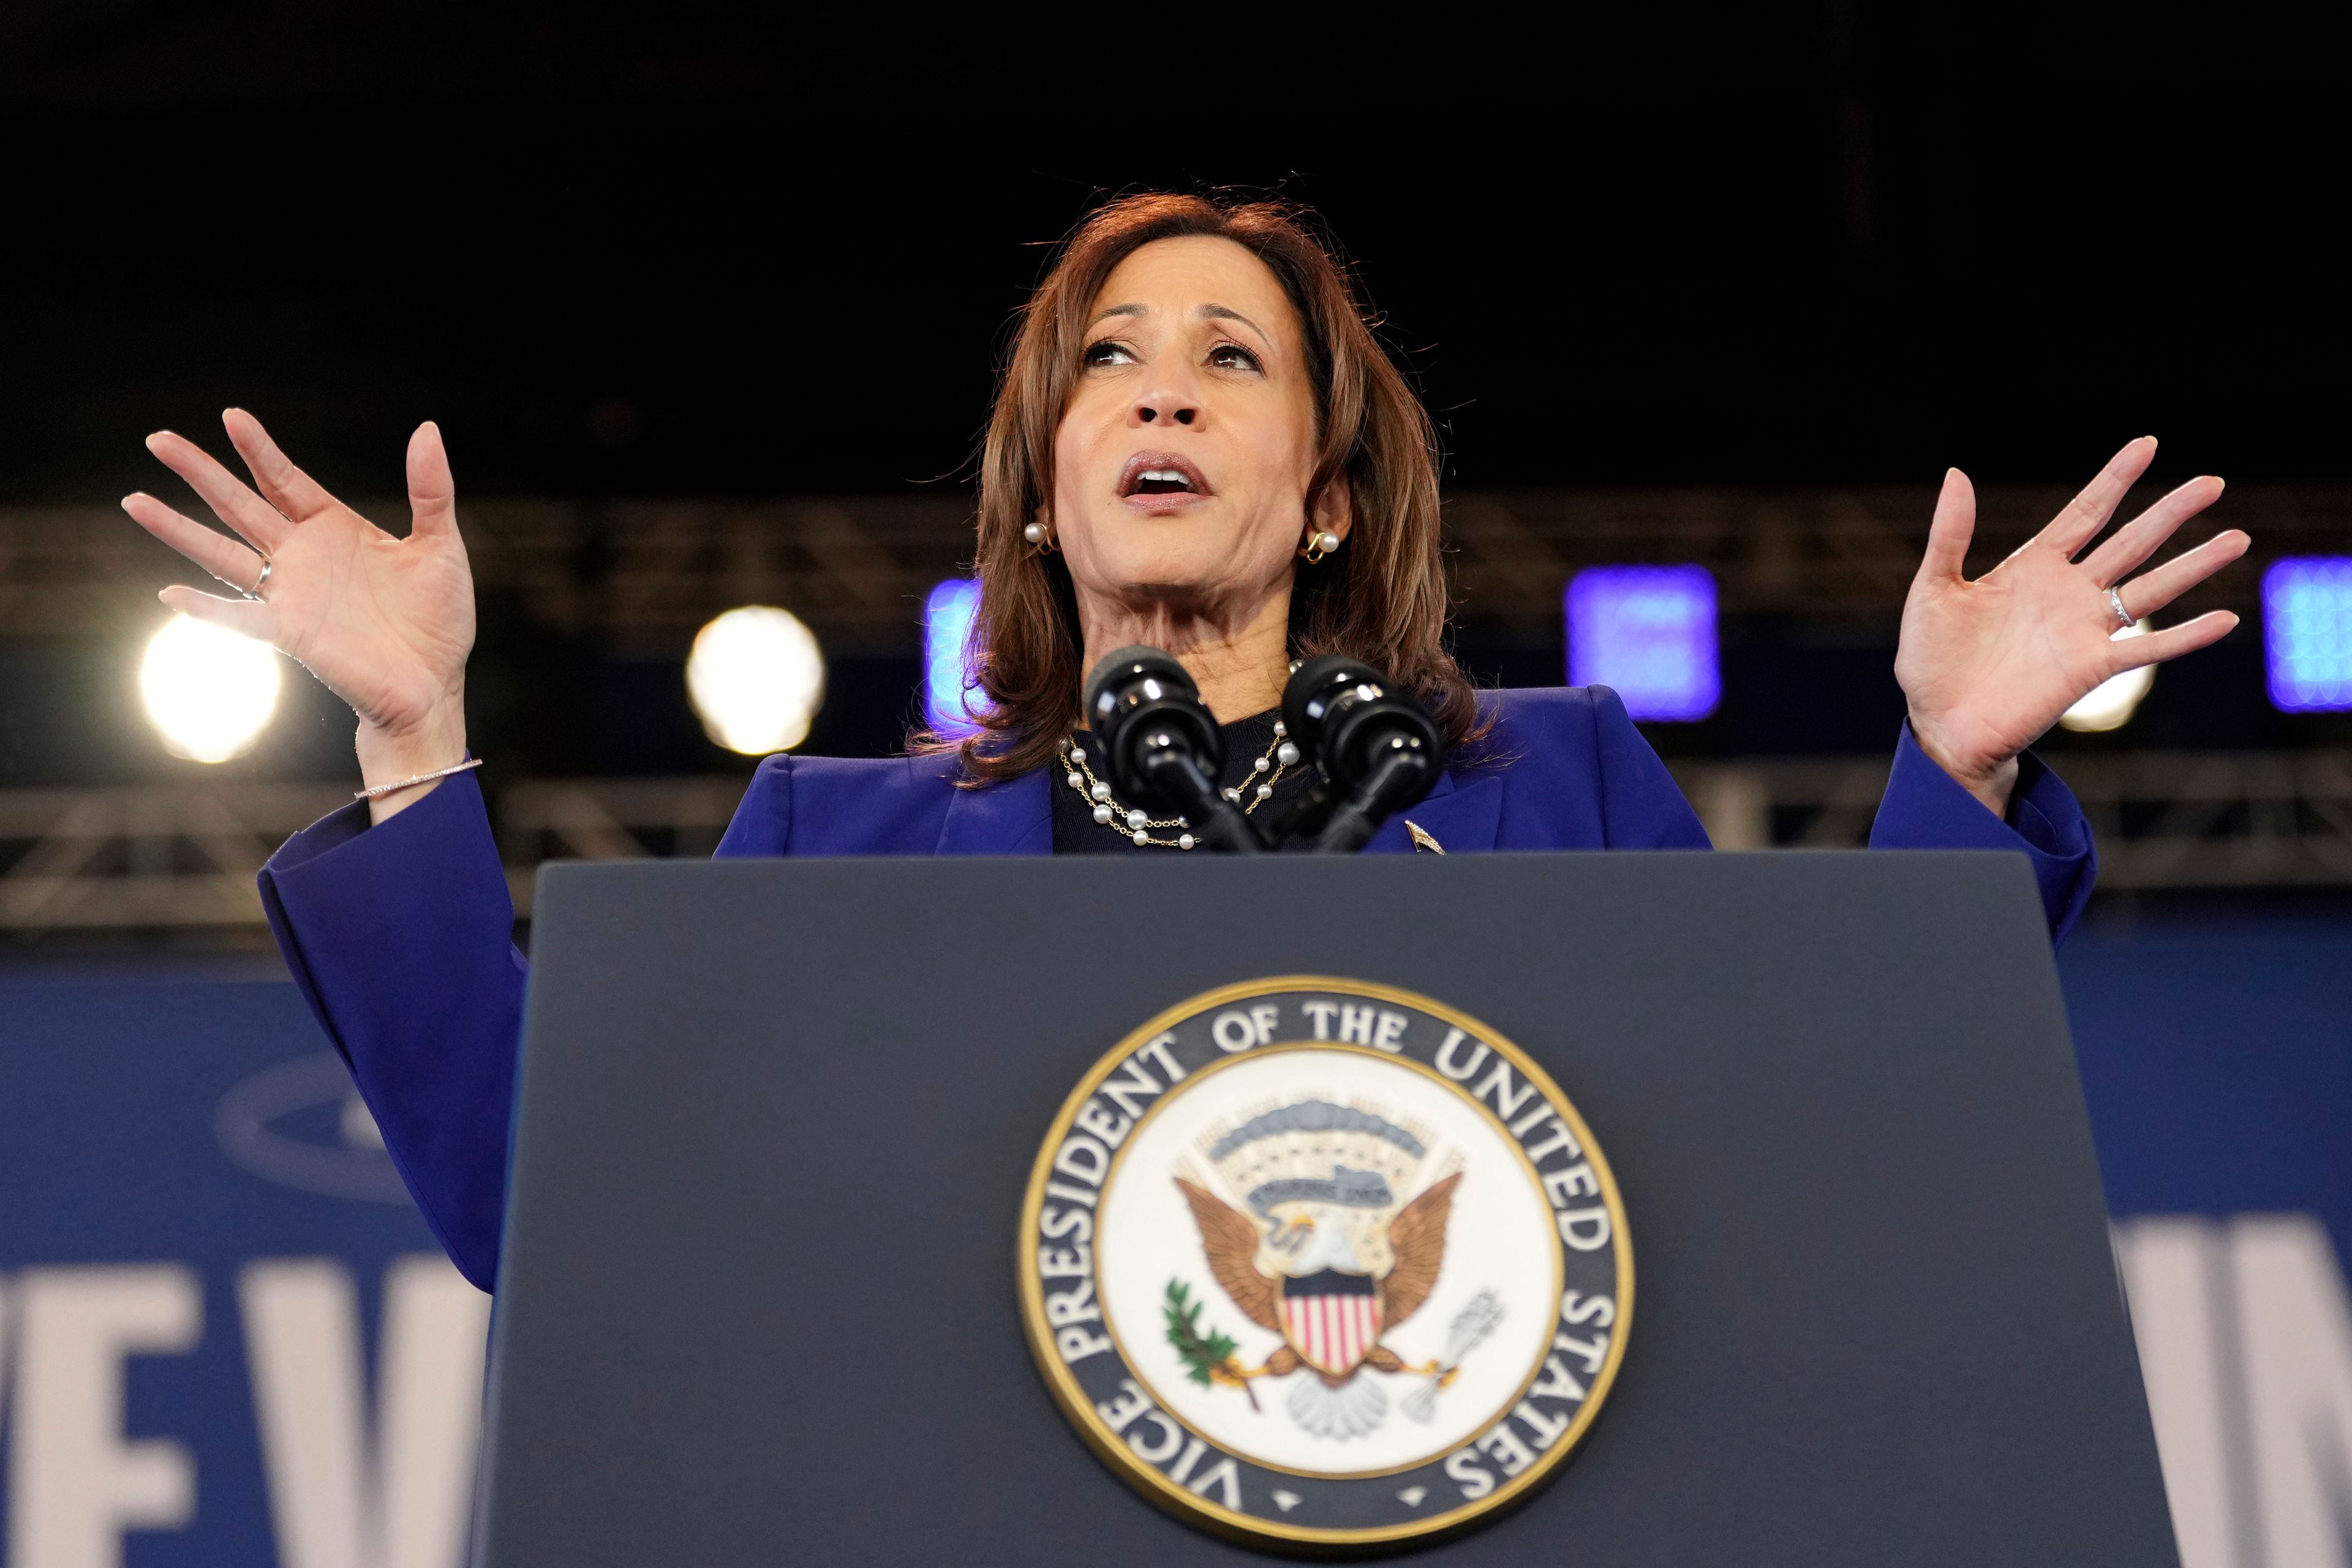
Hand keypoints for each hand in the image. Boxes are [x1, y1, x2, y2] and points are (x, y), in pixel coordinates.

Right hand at [125, 410, 476, 818]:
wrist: (436, 683)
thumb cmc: (440, 619)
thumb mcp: (441, 545)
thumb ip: (430, 489)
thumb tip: (427, 428)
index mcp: (335, 528)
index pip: (285, 479)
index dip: (258, 449)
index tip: (231, 416)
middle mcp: (303, 556)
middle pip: (240, 504)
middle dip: (200, 472)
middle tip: (158, 439)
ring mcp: (291, 593)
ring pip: (223, 553)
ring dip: (179, 530)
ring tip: (135, 500)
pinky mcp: (291, 633)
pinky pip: (240, 618)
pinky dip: (207, 609)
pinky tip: (170, 594)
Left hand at [1896, 436, 2248, 814]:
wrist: (1939, 724)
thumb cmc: (1932, 660)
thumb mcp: (1934, 589)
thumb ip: (1950, 535)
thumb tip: (1956, 473)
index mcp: (2032, 567)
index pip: (2085, 512)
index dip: (2115, 478)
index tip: (2147, 444)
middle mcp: (2068, 593)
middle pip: (2130, 542)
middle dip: (2170, 512)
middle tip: (2212, 481)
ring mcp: (2084, 630)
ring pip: (2151, 587)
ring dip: (2194, 564)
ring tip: (2237, 537)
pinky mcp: (2091, 668)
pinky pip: (2147, 649)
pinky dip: (2186, 635)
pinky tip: (2223, 617)